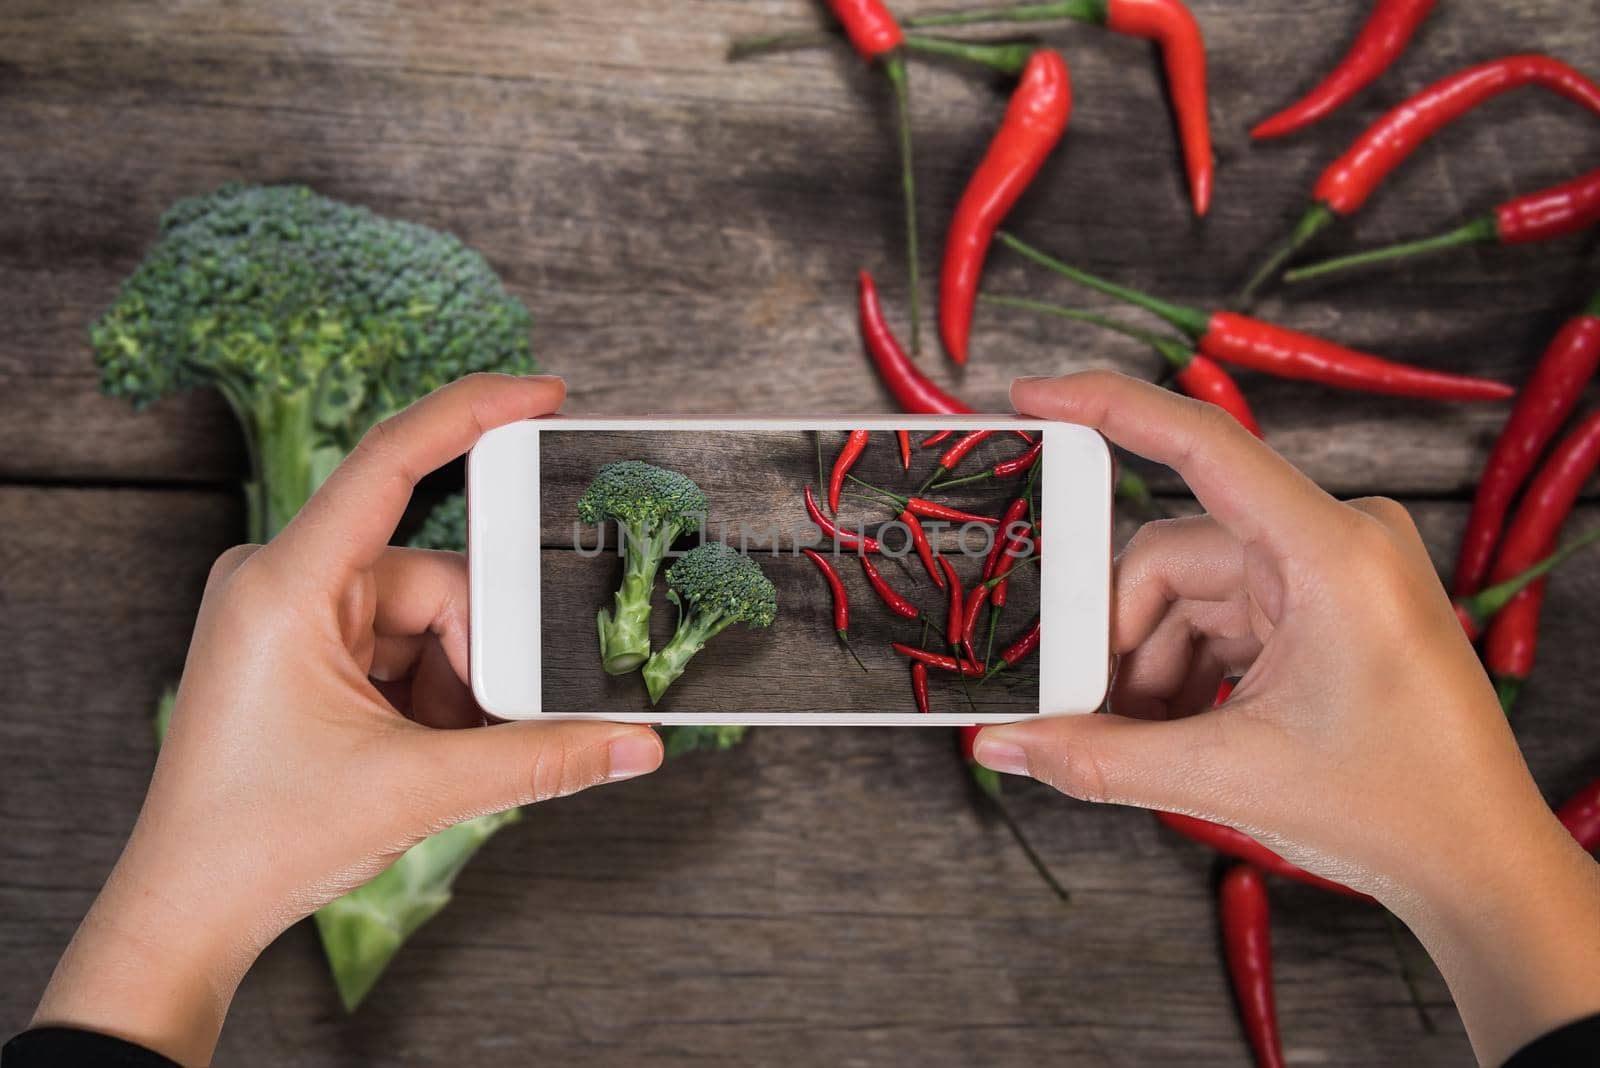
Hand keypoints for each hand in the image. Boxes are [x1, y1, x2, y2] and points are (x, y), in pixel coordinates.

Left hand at [31, 374, 663, 1065]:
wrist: (189, 912)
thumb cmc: (257, 841)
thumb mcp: (418, 790)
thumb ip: (541, 758)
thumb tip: (635, 744)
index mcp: (287, 585)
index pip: (390, 462)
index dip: (472, 413)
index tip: (545, 396)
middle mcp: (286, 583)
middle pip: (438, 581)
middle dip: (484, 655)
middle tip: (503, 718)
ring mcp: (297, 618)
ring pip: (432, 622)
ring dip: (461, 688)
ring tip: (447, 756)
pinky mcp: (311, 653)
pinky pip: (409, 650)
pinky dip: (439, 697)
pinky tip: (431, 750)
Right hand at [978, 371, 1599, 1065]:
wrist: (1481, 864)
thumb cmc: (1402, 810)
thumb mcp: (1229, 777)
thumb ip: (1100, 756)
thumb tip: (1004, 744)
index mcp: (1332, 553)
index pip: (1203, 443)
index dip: (1108, 407)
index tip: (1034, 394)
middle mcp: (1337, 542)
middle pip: (1173, 555)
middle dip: (1119, 636)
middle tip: (1078, 706)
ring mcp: (1334, 572)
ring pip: (1190, 593)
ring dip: (1151, 666)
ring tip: (1138, 739)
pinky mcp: (1327, 606)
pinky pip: (1222, 616)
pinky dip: (1186, 670)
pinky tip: (1176, 730)